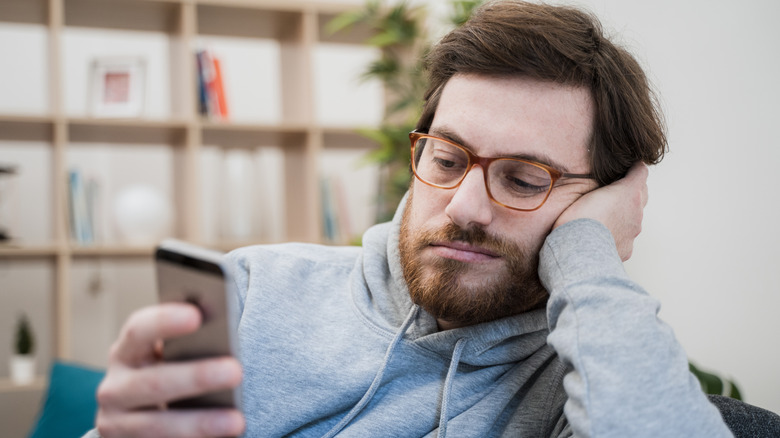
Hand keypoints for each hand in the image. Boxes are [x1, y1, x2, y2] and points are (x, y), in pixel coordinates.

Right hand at [95, 303, 244, 436]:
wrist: (141, 415)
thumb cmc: (171, 371)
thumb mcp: (171, 355)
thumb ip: (189, 344)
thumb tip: (224, 339)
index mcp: (126, 351)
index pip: (139, 330)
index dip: (165, 321)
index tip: (197, 316)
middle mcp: (115, 387)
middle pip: (155, 383)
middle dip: (196, 378)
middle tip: (235, 371)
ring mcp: (117, 424)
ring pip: (158, 426)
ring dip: (200, 423)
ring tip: (237, 421)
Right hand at [554, 162, 648, 260]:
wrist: (578, 253)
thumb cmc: (577, 220)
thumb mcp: (585, 190)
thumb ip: (598, 183)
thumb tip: (601, 181)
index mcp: (629, 192)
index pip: (640, 172)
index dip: (633, 168)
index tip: (627, 167)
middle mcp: (637, 211)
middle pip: (641, 194)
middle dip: (630, 190)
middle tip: (613, 189)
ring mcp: (633, 232)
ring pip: (633, 217)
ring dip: (623, 213)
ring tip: (603, 215)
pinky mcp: (626, 248)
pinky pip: (625, 237)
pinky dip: (617, 234)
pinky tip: (601, 235)